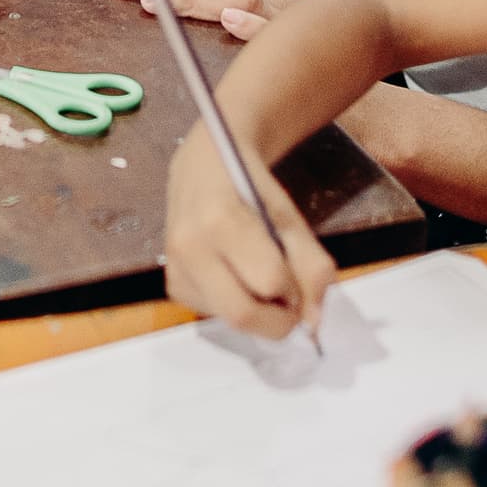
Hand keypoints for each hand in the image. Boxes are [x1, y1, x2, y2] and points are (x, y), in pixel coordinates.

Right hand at [165, 114, 335, 340]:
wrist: (203, 166)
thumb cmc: (251, 186)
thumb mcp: (289, 217)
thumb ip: (311, 265)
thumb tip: (314, 320)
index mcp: (221, 221)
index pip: (270, 281)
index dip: (295, 289)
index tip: (299, 276)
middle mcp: (189, 248)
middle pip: (242, 314)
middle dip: (277, 319)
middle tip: (290, 301)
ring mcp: (175, 268)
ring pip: (229, 319)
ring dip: (257, 312)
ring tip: (260, 279)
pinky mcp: (172, 284)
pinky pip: (213, 314)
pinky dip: (235, 306)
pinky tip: (236, 277)